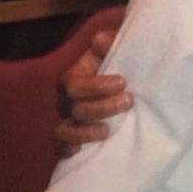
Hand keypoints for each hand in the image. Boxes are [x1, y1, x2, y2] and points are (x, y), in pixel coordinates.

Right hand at [54, 29, 132, 157]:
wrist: (132, 79)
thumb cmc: (124, 62)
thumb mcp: (121, 48)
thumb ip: (112, 43)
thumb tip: (100, 40)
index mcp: (76, 76)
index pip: (73, 83)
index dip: (95, 86)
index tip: (123, 82)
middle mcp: (68, 100)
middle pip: (74, 108)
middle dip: (102, 107)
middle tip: (129, 101)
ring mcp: (70, 120)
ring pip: (63, 131)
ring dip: (83, 133)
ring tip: (106, 131)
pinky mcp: (75, 138)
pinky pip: (60, 149)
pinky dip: (66, 151)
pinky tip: (79, 152)